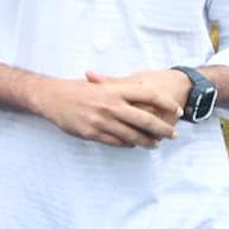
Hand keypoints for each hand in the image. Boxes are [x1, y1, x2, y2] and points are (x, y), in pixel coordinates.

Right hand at [35, 70, 183, 147]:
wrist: (52, 97)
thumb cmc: (77, 89)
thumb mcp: (100, 84)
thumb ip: (121, 87)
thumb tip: (145, 89)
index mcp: (115, 90)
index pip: (149, 95)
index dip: (166, 103)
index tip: (177, 110)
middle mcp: (111, 105)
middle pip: (146, 120)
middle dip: (163, 129)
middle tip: (173, 134)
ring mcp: (102, 121)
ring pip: (133, 135)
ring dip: (147, 141)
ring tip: (155, 144)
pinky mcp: (92, 133)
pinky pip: (117, 142)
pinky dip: (128, 144)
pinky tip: (133, 144)